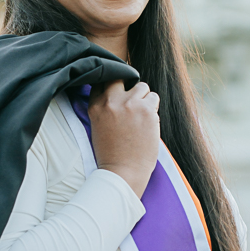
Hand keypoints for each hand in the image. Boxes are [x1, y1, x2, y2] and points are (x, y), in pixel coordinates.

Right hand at [88, 80, 159, 198]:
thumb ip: (104, 107)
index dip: (111, 86)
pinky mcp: (146, 110)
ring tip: (141, 116)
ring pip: (142, 86)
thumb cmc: (112, 153)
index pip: (101, 81)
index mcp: (95, 106)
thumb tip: (121, 90)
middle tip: (132, 102)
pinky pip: (154, 98)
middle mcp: (110, 102)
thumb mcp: (98, 126)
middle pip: (119, 77)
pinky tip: (148, 123)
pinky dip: (153, 108)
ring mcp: (129, 104)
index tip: (118, 94)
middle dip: (127, 86)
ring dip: (144, 98)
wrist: (123, 173)